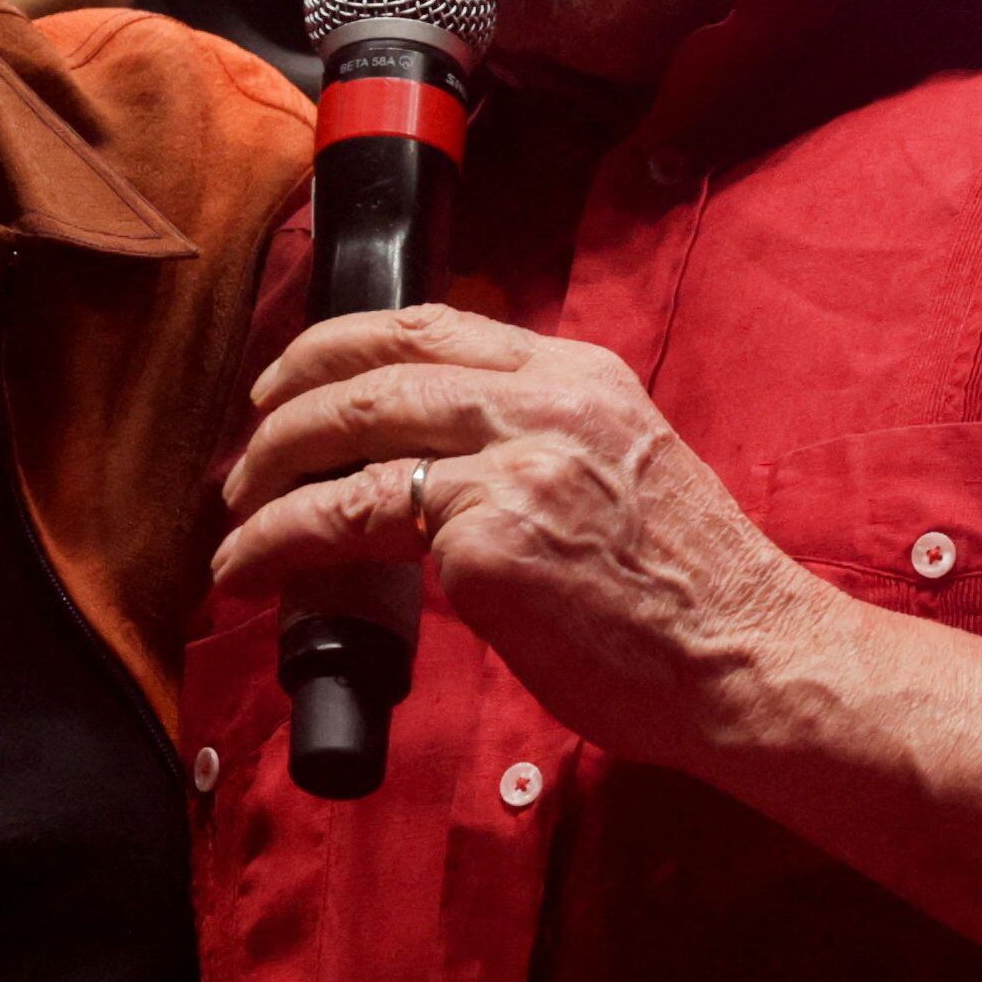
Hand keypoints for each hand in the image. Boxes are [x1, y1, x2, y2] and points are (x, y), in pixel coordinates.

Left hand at [212, 302, 825, 776]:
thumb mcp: (620, 462)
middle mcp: (542, 403)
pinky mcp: (487, 544)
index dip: (339, 342)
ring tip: (234, 520)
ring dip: (268, 481)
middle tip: (246, 450)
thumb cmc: (687, 588)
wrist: (747, 659)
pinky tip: (256, 573)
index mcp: (576, 375)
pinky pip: (352, 530)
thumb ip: (538, 436)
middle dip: (286, 406)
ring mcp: (512, 468)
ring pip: (348, 444)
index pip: (430, 322)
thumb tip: (436, 453)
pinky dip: (283, 548)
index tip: (292, 374)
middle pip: (373, 370)